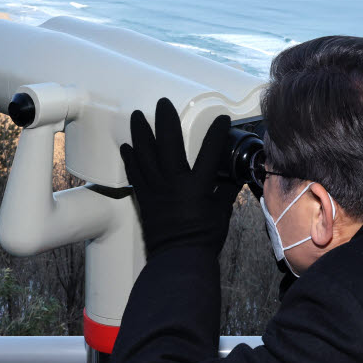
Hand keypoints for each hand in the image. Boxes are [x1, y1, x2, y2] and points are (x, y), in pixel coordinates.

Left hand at [120, 98, 240, 256]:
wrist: (178, 258)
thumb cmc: (204, 238)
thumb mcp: (221, 213)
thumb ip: (226, 190)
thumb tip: (235, 176)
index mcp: (197, 187)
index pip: (209, 153)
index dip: (216, 134)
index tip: (221, 118)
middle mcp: (174, 183)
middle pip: (168, 144)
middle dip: (165, 121)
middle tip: (163, 103)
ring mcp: (155, 189)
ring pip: (145, 155)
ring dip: (140, 133)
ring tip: (137, 116)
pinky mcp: (144, 198)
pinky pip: (134, 174)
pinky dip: (130, 159)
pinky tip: (127, 147)